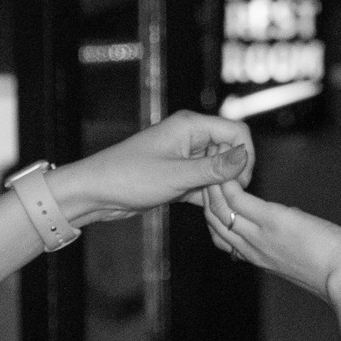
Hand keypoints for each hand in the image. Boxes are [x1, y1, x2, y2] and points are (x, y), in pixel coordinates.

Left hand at [54, 112, 252, 225]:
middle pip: (229, 152)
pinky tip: (209, 215)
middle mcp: (189, 138)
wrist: (95, 192)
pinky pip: (203, 185)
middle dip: (233, 177)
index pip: (236, 132)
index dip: (245, 157)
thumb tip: (245, 157)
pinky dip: (208, 199)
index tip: (242, 184)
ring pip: (217, 172)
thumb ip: (213, 168)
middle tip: (226, 202)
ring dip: (220, 190)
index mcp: (190, 126)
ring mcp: (184, 158)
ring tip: (216, 211)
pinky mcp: (178, 177)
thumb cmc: (128, 177)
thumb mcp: (176, 175)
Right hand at [197, 180, 340, 301]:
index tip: (215, 192)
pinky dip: (228, 183)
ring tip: (213, 161)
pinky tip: (228, 166)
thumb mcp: (300, 255)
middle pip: (215, 222)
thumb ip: (287, 239)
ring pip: (219, 211)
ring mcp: (259, 235)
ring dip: (213, 185)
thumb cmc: (331, 267)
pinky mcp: (272, 220)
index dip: (214, 213)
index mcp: (258, 257)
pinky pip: (238, 201)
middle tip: (209, 168)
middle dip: (207, 195)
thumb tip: (290, 220)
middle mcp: (251, 248)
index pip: (222, 236)